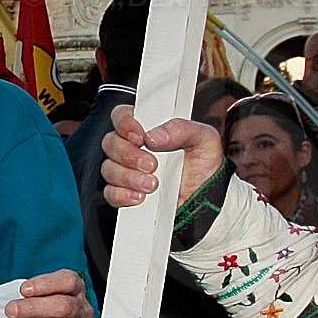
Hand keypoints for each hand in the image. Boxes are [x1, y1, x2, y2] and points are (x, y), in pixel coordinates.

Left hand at [6, 271, 92, 317]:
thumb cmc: (44, 303)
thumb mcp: (42, 290)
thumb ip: (31, 292)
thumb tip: (9, 296)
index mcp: (76, 288)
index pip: (68, 282)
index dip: (45, 284)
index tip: (23, 289)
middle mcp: (81, 309)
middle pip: (63, 306)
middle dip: (34, 308)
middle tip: (11, 309)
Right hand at [98, 106, 222, 210]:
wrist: (209, 202)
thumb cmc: (205, 167)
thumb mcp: (204, 139)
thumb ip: (181, 129)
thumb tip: (154, 136)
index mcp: (149, 129)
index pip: (122, 115)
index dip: (124, 123)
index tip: (139, 136)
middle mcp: (134, 148)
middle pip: (110, 142)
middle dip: (128, 154)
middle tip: (152, 164)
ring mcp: (128, 172)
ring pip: (109, 169)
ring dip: (129, 177)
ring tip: (153, 184)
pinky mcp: (126, 194)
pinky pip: (110, 193)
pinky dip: (123, 195)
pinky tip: (141, 197)